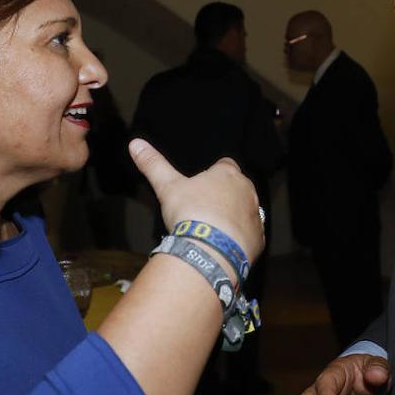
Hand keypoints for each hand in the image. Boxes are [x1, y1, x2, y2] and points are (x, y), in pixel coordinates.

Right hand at [129, 138, 263, 262]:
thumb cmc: (191, 213)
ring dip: (235, 217)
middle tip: (205, 210)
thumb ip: (153, 164)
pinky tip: (224, 245)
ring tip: (214, 230)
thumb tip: (135, 143)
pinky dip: (241, 239)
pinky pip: (251, 235)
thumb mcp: (167, 186)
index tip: (204, 185)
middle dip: (226, 196)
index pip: (225, 165)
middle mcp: (247, 191)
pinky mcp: (259, 238)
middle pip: (238, 188)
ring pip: (246, 211)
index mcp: (227, 174)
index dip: (215, 174)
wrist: (210, 250)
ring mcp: (255, 215)